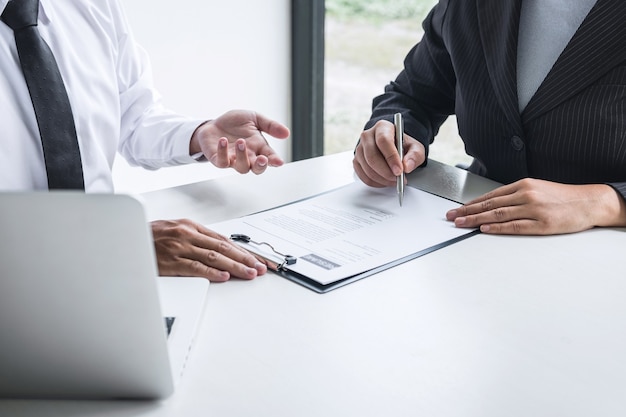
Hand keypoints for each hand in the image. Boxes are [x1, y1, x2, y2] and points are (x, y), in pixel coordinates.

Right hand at [151, 219, 266, 281]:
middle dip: (245, 258)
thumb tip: (218, 250)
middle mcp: (187, 235)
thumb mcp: (174, 231)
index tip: (256, 258)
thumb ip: (195, 239)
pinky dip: (211, 272)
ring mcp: (179, 248)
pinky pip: (195, 267)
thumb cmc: (148, 237)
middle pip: (223, 247)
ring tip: (249, 273)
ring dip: (235, 266)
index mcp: (190, 226)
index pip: (223, 240)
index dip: (243, 250)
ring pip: (214, 257)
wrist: (122, 237)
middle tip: (260, 267)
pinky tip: (224, 276)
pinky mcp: (170, 261)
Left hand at [190, 110, 289, 173]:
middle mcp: (248, 156)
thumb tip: (287, 133)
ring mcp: (233, 159)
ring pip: (242, 167)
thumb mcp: (254, 118)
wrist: (213, 124)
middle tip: (263, 159)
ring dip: (243, 156)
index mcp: (258, 147)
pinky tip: (223, 141)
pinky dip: (223, 152)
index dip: (275, 161)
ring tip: (241, 142)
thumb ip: (270, 125)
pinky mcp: (219, 159)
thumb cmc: (234, 124)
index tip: (279, 161)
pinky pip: (222, 162)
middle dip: (261, 166)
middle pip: (257, 169)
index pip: (270, 157)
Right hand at [353, 120, 425, 186]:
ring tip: (394, 180)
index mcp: (382, 127)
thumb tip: (407, 166)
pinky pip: (364, 176)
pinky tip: (385, 181)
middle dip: (386, 172)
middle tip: (398, 179)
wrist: (393, 147)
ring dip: (382, 179)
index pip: (383, 141)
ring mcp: (359, 149)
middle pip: (372, 156)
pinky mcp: (356, 161)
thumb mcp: (415, 148)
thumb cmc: (403, 146)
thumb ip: (415, 155)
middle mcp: (367, 136)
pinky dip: (376, 183)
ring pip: (367, 168)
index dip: (391, 157)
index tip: (399, 171)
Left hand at [446, 178, 625, 234]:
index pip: (490, 195)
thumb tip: (493, 204)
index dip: (471, 203)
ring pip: (498, 215)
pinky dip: (497, 228)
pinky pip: (514, 226)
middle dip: (467, 211)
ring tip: (461, 223)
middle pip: (490, 204)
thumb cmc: (563, 197)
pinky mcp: (541, 224)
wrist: (590, 202)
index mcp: (523, 185)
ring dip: (476, 220)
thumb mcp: (537, 189)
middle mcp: (526, 195)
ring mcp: (533, 209)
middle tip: (451, 217)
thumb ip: (516, 195)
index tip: (457, 209)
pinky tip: (484, 229)